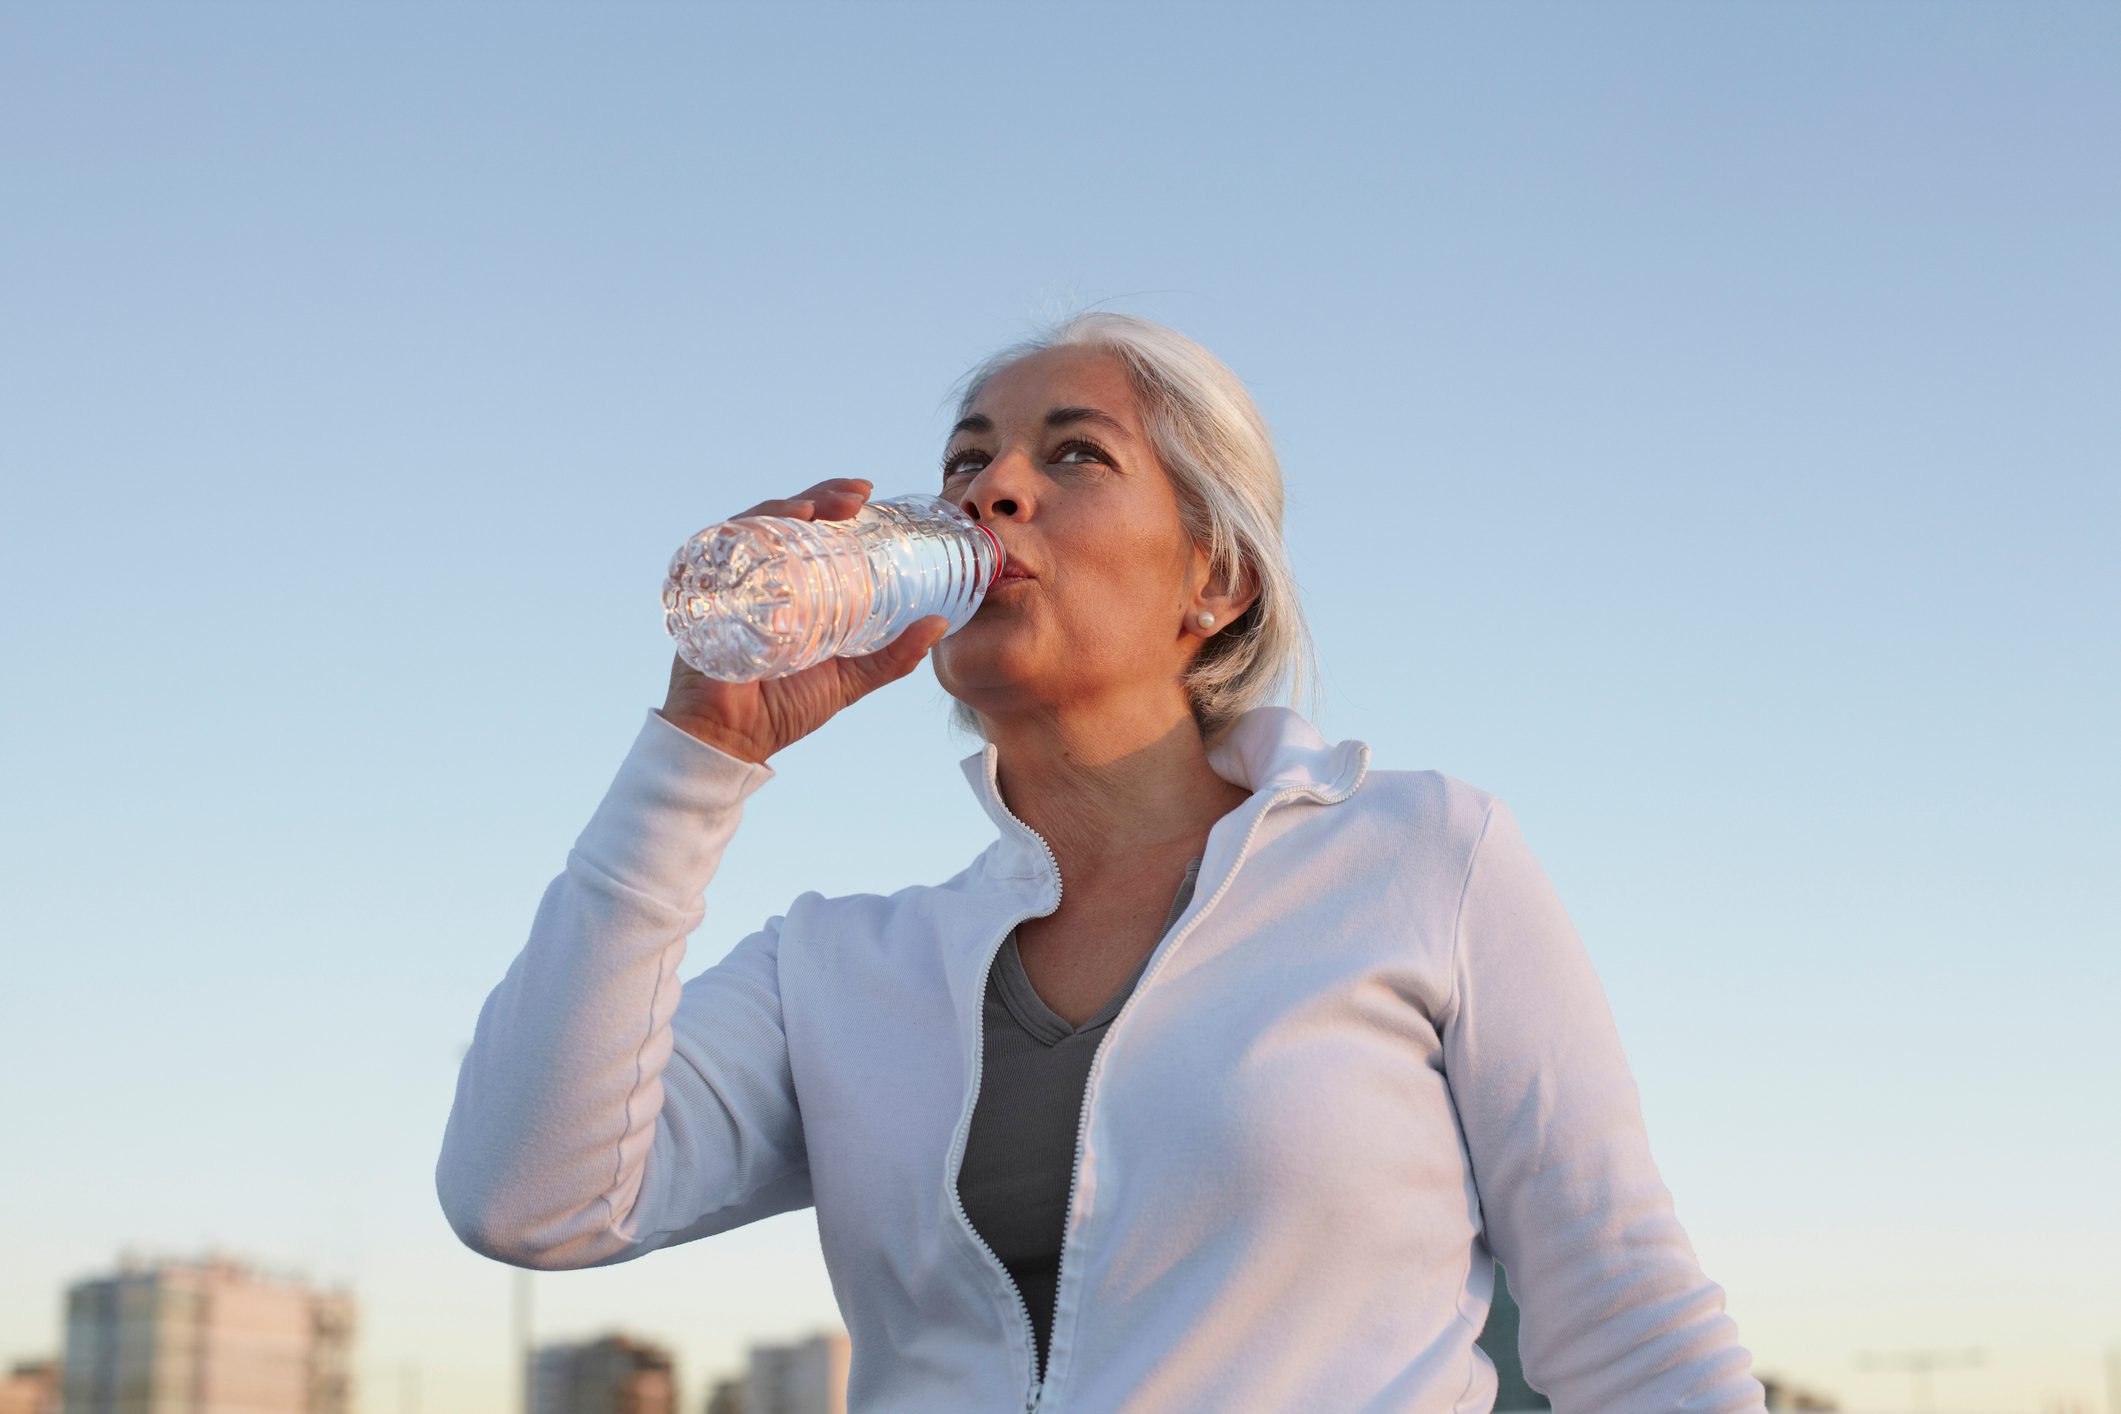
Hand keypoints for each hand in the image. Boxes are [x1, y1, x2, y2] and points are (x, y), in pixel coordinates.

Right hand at [657, 478, 951, 764]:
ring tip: (815, 508)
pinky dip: (740, 537)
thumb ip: (893, 657)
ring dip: (782, 509)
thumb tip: (940, 625)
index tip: (866, 495)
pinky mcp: (701, 598)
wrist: (734, 741)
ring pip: (752, 528)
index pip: (810, 531)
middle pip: (784, 520)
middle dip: (818, 497)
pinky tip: (767, 530)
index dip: (833, 504)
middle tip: (856, 497)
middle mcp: (759, 578)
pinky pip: (715, 556)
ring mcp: (728, 584)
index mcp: (792, 588)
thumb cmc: (785, 709)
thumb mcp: (851, 678)